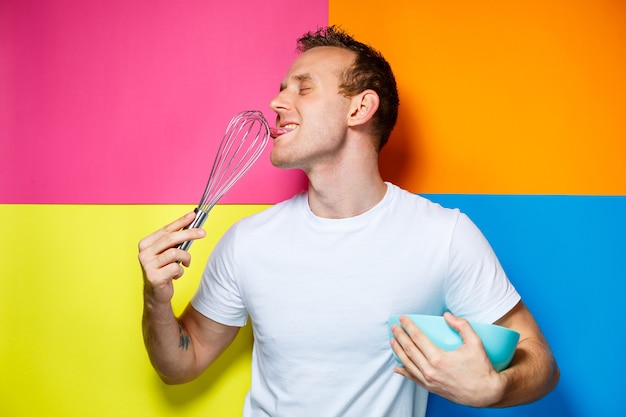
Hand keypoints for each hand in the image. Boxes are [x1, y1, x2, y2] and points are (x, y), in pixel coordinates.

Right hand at [138, 212, 205, 303]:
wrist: (156, 293)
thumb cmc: (164, 269)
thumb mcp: (168, 252)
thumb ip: (175, 240)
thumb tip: (191, 223)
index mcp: (146, 243)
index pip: (166, 229)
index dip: (180, 221)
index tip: (193, 215)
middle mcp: (144, 253)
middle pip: (171, 238)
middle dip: (189, 234)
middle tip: (202, 233)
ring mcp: (147, 265)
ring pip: (175, 253)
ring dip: (186, 258)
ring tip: (185, 263)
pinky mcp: (154, 277)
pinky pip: (175, 268)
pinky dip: (180, 271)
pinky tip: (176, 275)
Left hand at [390, 312, 505, 406]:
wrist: (486, 394)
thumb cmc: (482, 369)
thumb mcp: (475, 343)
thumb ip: (462, 325)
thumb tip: (447, 315)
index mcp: (439, 359)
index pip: (417, 338)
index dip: (408, 326)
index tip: (402, 319)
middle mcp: (430, 371)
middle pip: (409, 350)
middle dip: (399, 336)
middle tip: (394, 327)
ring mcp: (429, 381)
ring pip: (407, 364)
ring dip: (398, 351)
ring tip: (392, 341)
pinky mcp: (431, 388)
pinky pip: (413, 379)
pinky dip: (403, 372)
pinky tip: (397, 367)